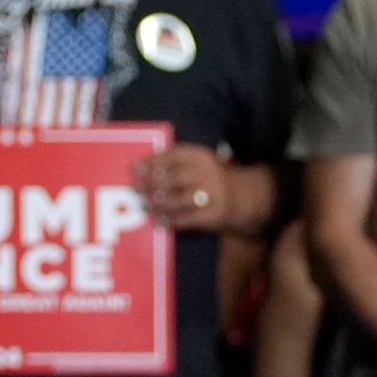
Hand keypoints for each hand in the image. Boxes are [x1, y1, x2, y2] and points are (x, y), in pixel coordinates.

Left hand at [134, 145, 249, 232]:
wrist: (242, 196)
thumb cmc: (208, 178)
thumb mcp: (198, 163)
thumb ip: (175, 163)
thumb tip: (142, 169)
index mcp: (201, 157)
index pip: (174, 155)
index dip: (153, 161)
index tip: (135, 168)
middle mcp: (207, 173)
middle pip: (175, 177)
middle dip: (152, 184)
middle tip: (135, 189)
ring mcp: (211, 195)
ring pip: (179, 199)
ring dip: (158, 203)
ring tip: (143, 205)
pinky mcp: (212, 214)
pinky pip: (187, 218)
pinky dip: (170, 220)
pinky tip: (158, 220)